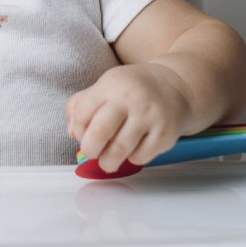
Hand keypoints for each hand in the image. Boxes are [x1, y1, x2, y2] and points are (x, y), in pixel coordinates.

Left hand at [65, 63, 192, 173]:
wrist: (174, 87)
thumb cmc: (132, 90)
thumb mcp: (105, 86)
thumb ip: (80, 104)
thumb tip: (71, 132)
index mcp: (111, 85)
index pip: (82, 112)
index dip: (78, 130)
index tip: (82, 135)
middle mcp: (131, 98)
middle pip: (100, 132)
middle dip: (90, 149)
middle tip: (92, 153)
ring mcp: (150, 116)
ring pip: (120, 149)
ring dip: (108, 162)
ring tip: (107, 161)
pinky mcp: (165, 133)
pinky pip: (140, 156)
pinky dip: (131, 159)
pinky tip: (132, 151)